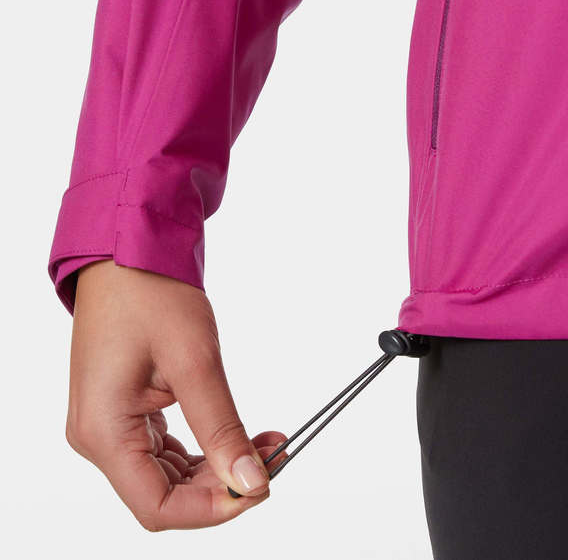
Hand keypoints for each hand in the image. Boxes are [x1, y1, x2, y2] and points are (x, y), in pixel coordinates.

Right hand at [66, 260, 284, 530]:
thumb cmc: (150, 295)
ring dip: (218, 466)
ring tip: (264, 444)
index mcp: (103, 430)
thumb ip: (222, 428)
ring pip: (169, 473)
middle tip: (272, 460)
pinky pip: (166, 448)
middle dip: (223, 484)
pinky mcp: (125, 410)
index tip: (260, 487)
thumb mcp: (195, 363)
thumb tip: (250, 482)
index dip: (213, 508)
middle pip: (165, 492)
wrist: (128, 256)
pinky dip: (205, 446)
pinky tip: (238, 434)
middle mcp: (98, 436)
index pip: (158, 505)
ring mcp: (110, 424)